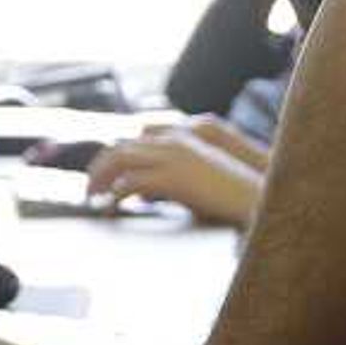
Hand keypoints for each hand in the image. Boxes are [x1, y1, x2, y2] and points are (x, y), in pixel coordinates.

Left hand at [89, 126, 267, 227]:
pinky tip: (111, 207)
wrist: (257, 198)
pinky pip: (132, 182)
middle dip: (99, 168)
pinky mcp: (174, 177)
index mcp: (180, 137)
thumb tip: (143, 191)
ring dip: (101, 179)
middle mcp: (174, 141)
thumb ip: (171, 178)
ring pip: (120, 160)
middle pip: (121, 147)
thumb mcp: (196, 180)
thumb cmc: (231, 195)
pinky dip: (116, 195)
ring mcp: (173, 157)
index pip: (134, 140)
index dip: (114, 157)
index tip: (102, 176)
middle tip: (89, 190)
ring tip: (92, 198)